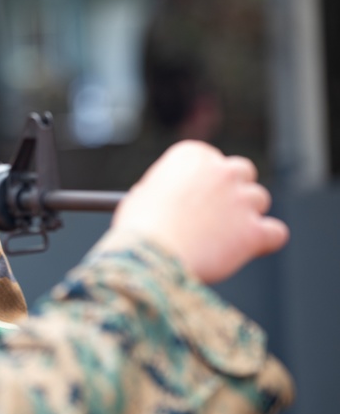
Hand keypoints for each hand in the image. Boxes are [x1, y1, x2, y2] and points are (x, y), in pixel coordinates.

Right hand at [109, 140, 288, 284]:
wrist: (149, 257)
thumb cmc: (138, 229)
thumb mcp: (142, 195)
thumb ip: (166, 190)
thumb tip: (171, 200)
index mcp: (192, 156)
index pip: (210, 159)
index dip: (204, 179)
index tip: (197, 194)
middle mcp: (221, 171)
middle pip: (242, 172)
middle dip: (232, 189)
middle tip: (218, 210)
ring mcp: (241, 200)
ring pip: (259, 200)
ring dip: (246, 215)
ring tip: (222, 237)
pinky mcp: (254, 231)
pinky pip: (276, 231)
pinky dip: (266, 240)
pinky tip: (252, 247)